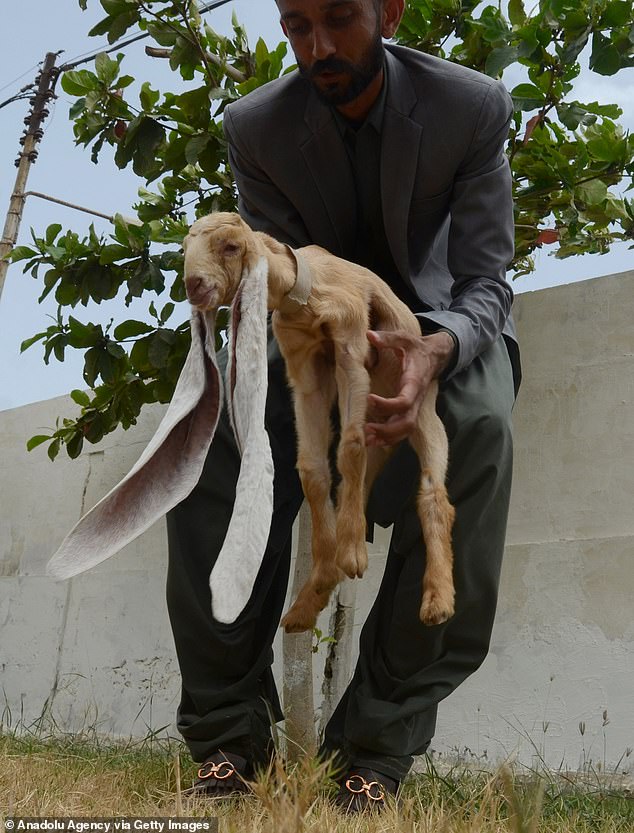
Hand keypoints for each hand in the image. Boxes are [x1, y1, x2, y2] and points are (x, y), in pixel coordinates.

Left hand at [364, 329, 454, 446]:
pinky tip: (373, 441)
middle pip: (406, 423)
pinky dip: (389, 439)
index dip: (387, 405)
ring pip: (405, 431)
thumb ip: (388, 338)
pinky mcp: (410, 411)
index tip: (369, 399)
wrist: (435, 357)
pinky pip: (402, 431)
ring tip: (366, 440)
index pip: (405, 401)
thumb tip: (369, 335)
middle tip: (366, 430)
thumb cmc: (416, 348)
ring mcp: (414, 407)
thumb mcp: (404, 339)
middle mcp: (416, 399)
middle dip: (387, 430)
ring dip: (387, 438)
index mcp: (414, 382)